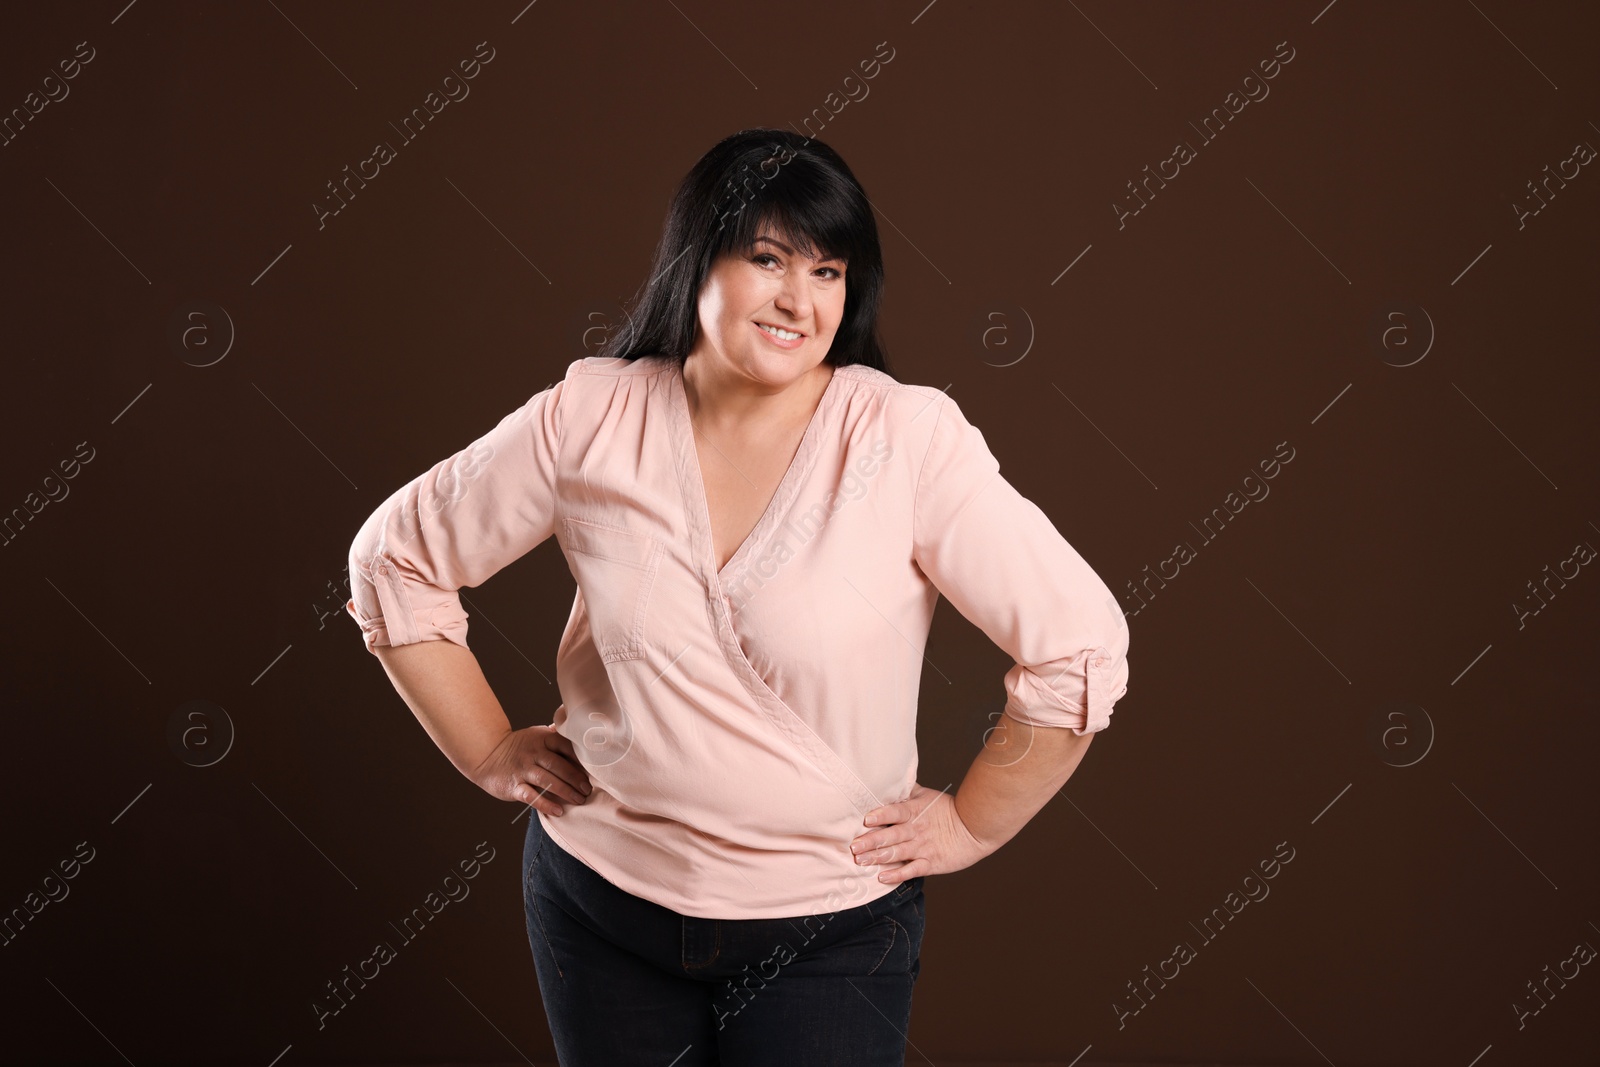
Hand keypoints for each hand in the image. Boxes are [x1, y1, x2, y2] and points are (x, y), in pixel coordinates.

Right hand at [472, 724, 591, 816]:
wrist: (487, 754)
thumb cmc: (518, 746)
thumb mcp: (537, 735)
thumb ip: (556, 737)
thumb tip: (581, 736)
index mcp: (542, 739)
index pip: (565, 747)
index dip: (580, 760)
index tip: (592, 771)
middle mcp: (533, 753)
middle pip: (559, 766)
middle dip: (576, 779)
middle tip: (588, 790)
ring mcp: (523, 769)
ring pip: (548, 781)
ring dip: (566, 792)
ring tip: (579, 800)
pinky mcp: (513, 786)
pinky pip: (531, 796)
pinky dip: (545, 804)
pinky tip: (558, 811)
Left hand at [849, 781, 995, 883]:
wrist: (974, 828)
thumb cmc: (949, 810)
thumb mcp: (927, 796)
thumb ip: (907, 790)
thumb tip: (890, 778)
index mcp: (915, 811)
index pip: (896, 811)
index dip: (882, 815)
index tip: (866, 819)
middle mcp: (917, 830)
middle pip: (892, 835)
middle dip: (872, 841)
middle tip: (854, 847)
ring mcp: (923, 847)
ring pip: (898, 852)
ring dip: (879, 857)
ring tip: (861, 861)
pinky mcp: (931, 863)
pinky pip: (912, 870)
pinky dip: (898, 874)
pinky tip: (882, 877)